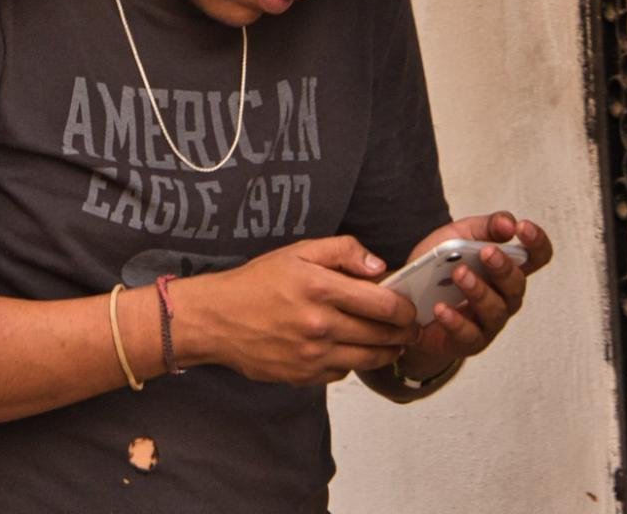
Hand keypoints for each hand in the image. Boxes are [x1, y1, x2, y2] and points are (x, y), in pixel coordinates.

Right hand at [176, 235, 419, 385]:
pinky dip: (353, 361)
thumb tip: (378, 267)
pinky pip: (344, 373)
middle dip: (403, 331)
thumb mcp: (297, 252)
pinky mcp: (304, 376)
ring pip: (369, 359)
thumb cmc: (256, 282)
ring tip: (391, 341)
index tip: (408, 306)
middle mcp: (319, 324)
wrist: (217, 318)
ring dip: (387, 351)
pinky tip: (351, 348)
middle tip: (408, 326)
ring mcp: (312, 355)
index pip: (384, 305)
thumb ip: (342, 251)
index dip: (405, 308)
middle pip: (383, 335)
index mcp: (320, 288)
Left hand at [396, 211, 551, 379]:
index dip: (536, 243)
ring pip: (495, 309)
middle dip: (503, 267)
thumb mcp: (456, 237)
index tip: (523, 229)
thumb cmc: (440, 267)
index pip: (535, 256)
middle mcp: (505, 295)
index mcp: (506, 267)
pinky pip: (468, 334)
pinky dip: (454, 320)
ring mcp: (489, 320)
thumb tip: (508, 223)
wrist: (409, 303)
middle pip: (516, 284)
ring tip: (458, 273)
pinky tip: (441, 308)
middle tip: (486, 252)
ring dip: (478, 290)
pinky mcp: (470, 340)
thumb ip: (483, 227)